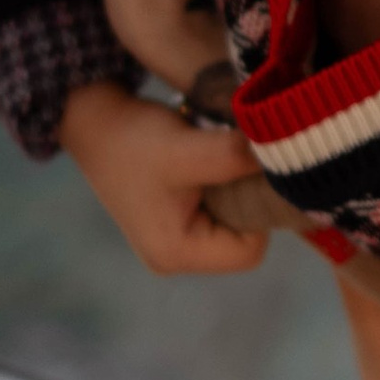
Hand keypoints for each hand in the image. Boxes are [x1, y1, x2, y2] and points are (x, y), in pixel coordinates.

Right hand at [59, 80, 267, 276]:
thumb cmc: (135, 138)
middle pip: (242, 240)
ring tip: (214, 157)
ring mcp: (172, 242)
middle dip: (246, 197)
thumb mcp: (188, 148)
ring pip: (233, 222)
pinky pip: (218, 211)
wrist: (95, 120)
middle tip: (233, 158)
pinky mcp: (174, 222)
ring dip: (234, 187)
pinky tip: (206, 160)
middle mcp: (173, 258)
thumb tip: (285, 160)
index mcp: (175, 254)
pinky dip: (221, 184)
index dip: (259, 210)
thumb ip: (235, 158)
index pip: (250, 251)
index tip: (248, 170)